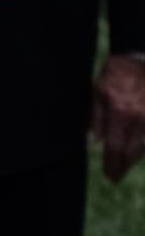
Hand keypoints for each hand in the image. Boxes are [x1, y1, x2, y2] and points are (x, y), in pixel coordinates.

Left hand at [90, 55, 144, 182]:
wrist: (139, 59)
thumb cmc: (115, 74)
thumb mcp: (98, 91)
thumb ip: (96, 118)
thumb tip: (94, 143)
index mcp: (120, 111)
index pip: (115, 147)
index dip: (112, 164)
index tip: (109, 176)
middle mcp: (139, 117)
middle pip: (132, 152)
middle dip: (123, 167)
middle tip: (114, 177)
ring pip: (143, 146)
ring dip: (132, 159)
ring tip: (122, 166)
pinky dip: (142, 146)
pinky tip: (134, 152)